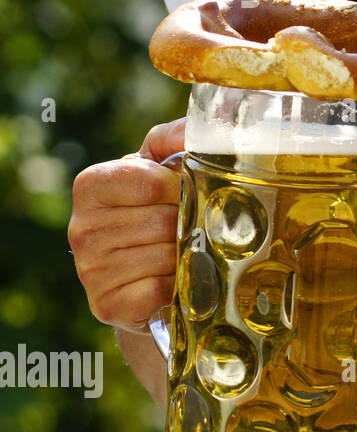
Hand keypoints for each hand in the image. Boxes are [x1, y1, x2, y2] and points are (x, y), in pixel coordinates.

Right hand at [68, 118, 186, 332]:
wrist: (145, 274)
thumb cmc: (157, 210)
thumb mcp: (161, 166)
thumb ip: (174, 138)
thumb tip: (200, 126)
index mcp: (91, 185)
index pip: (149, 182)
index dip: (181, 188)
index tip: (188, 192)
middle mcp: (80, 227)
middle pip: (162, 221)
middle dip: (189, 223)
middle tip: (193, 227)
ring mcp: (89, 269)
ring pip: (164, 255)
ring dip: (187, 254)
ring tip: (185, 251)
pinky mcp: (106, 304)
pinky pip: (158, 289)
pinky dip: (178, 284)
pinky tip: (176, 278)